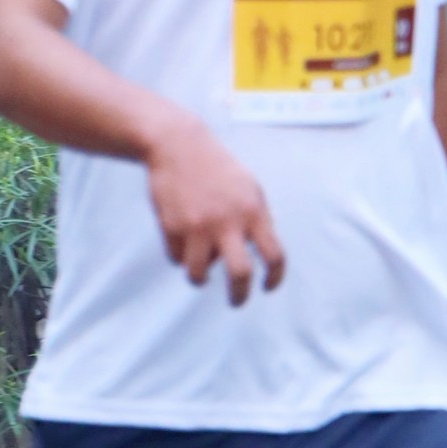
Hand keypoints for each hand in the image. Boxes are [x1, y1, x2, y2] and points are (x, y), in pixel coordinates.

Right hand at [143, 114, 285, 304]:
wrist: (178, 145)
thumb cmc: (217, 168)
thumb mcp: (249, 188)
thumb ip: (257, 220)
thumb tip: (260, 255)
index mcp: (252, 211)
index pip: (274, 255)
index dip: (275, 278)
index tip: (268, 287)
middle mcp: (227, 222)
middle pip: (240, 274)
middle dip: (239, 296)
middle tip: (236, 301)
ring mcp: (197, 226)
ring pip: (199, 275)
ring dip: (200, 276)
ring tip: (200, 268)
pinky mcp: (171, 227)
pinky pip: (177, 258)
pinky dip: (180, 255)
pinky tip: (181, 237)